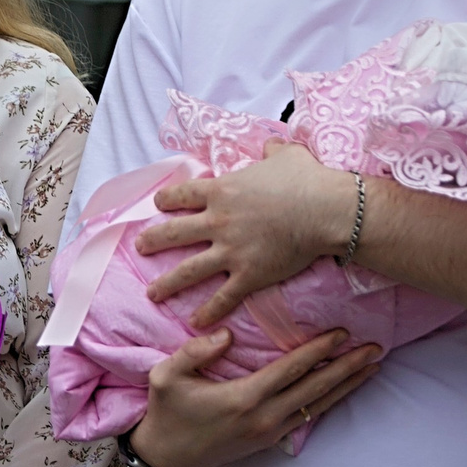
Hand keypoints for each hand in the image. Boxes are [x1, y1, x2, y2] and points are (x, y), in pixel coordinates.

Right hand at [127, 327, 382, 466]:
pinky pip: (308, 417)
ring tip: (372, 367)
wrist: (165, 456)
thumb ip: (196, 351)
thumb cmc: (166, 412)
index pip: (291, 369)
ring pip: (318, 405)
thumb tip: (227, 335)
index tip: (342, 332)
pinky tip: (343, 390)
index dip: (319, 350)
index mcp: (244, 398)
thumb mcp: (167, 376)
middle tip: (375, 347)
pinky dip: (330, 402)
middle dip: (347, 366)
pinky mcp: (269, 440)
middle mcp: (264, 417)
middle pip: (316, 388)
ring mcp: (269, 431)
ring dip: (347, 385)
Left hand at [134, 142, 360, 329]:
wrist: (325, 210)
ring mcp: (230, 251)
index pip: (182, 195)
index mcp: (221, 191)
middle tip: (140, 248)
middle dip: (152, 241)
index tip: (158, 205)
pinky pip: (222, 297)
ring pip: (188, 270)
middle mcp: (217, 221)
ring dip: (167, 283)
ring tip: (152, 293)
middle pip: (173, 233)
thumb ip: (272, 150)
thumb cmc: (307, 179)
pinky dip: (207, 311)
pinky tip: (195, 321)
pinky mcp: (248, 275)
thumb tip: (272, 145)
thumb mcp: (286, 154)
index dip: (166, 200)